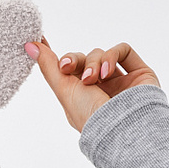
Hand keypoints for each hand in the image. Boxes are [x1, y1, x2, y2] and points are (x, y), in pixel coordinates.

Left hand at [25, 37, 160, 132]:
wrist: (123, 126)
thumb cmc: (91, 116)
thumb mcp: (64, 91)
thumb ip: (48, 66)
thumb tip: (30, 45)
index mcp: (81, 99)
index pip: (68, 71)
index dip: (57, 57)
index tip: (40, 41)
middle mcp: (100, 89)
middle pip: (83, 60)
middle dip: (74, 60)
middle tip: (67, 67)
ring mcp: (120, 81)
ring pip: (100, 54)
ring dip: (93, 62)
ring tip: (94, 79)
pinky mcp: (139, 73)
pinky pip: (122, 50)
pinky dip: (111, 55)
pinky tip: (106, 72)